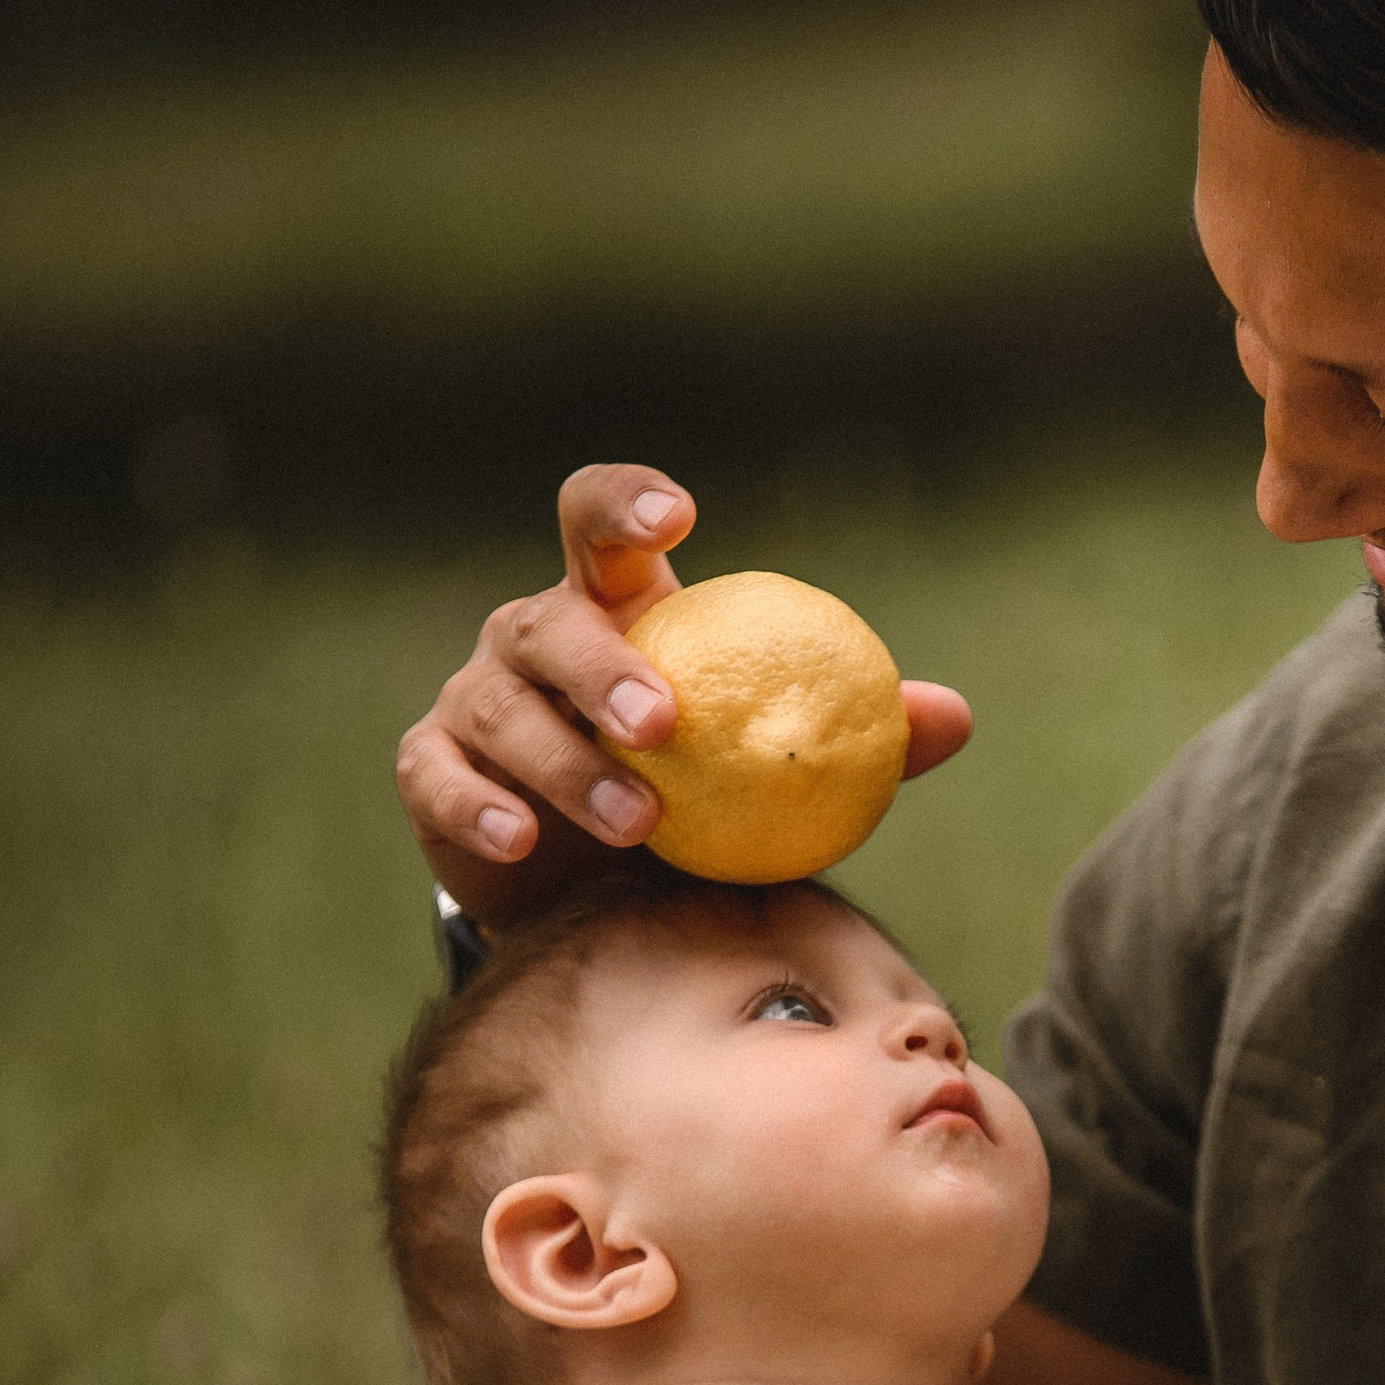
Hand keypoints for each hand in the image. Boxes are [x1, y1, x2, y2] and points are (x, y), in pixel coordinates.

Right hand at [396, 461, 975, 924]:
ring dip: (568, 763)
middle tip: (665, 723)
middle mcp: (532, 636)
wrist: (593, 884)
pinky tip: (522, 840)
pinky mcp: (431, 769)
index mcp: (612, 603)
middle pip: (551, 624)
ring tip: (639, 821)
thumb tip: (953, 717)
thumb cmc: (698, 796)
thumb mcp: (771, 761)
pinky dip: (479, 807)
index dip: (626, 500)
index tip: (680, 516)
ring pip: (502, 710)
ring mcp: (473, 699)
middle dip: (603, 665)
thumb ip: (854, 734)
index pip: (598, 519)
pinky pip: (441, 779)